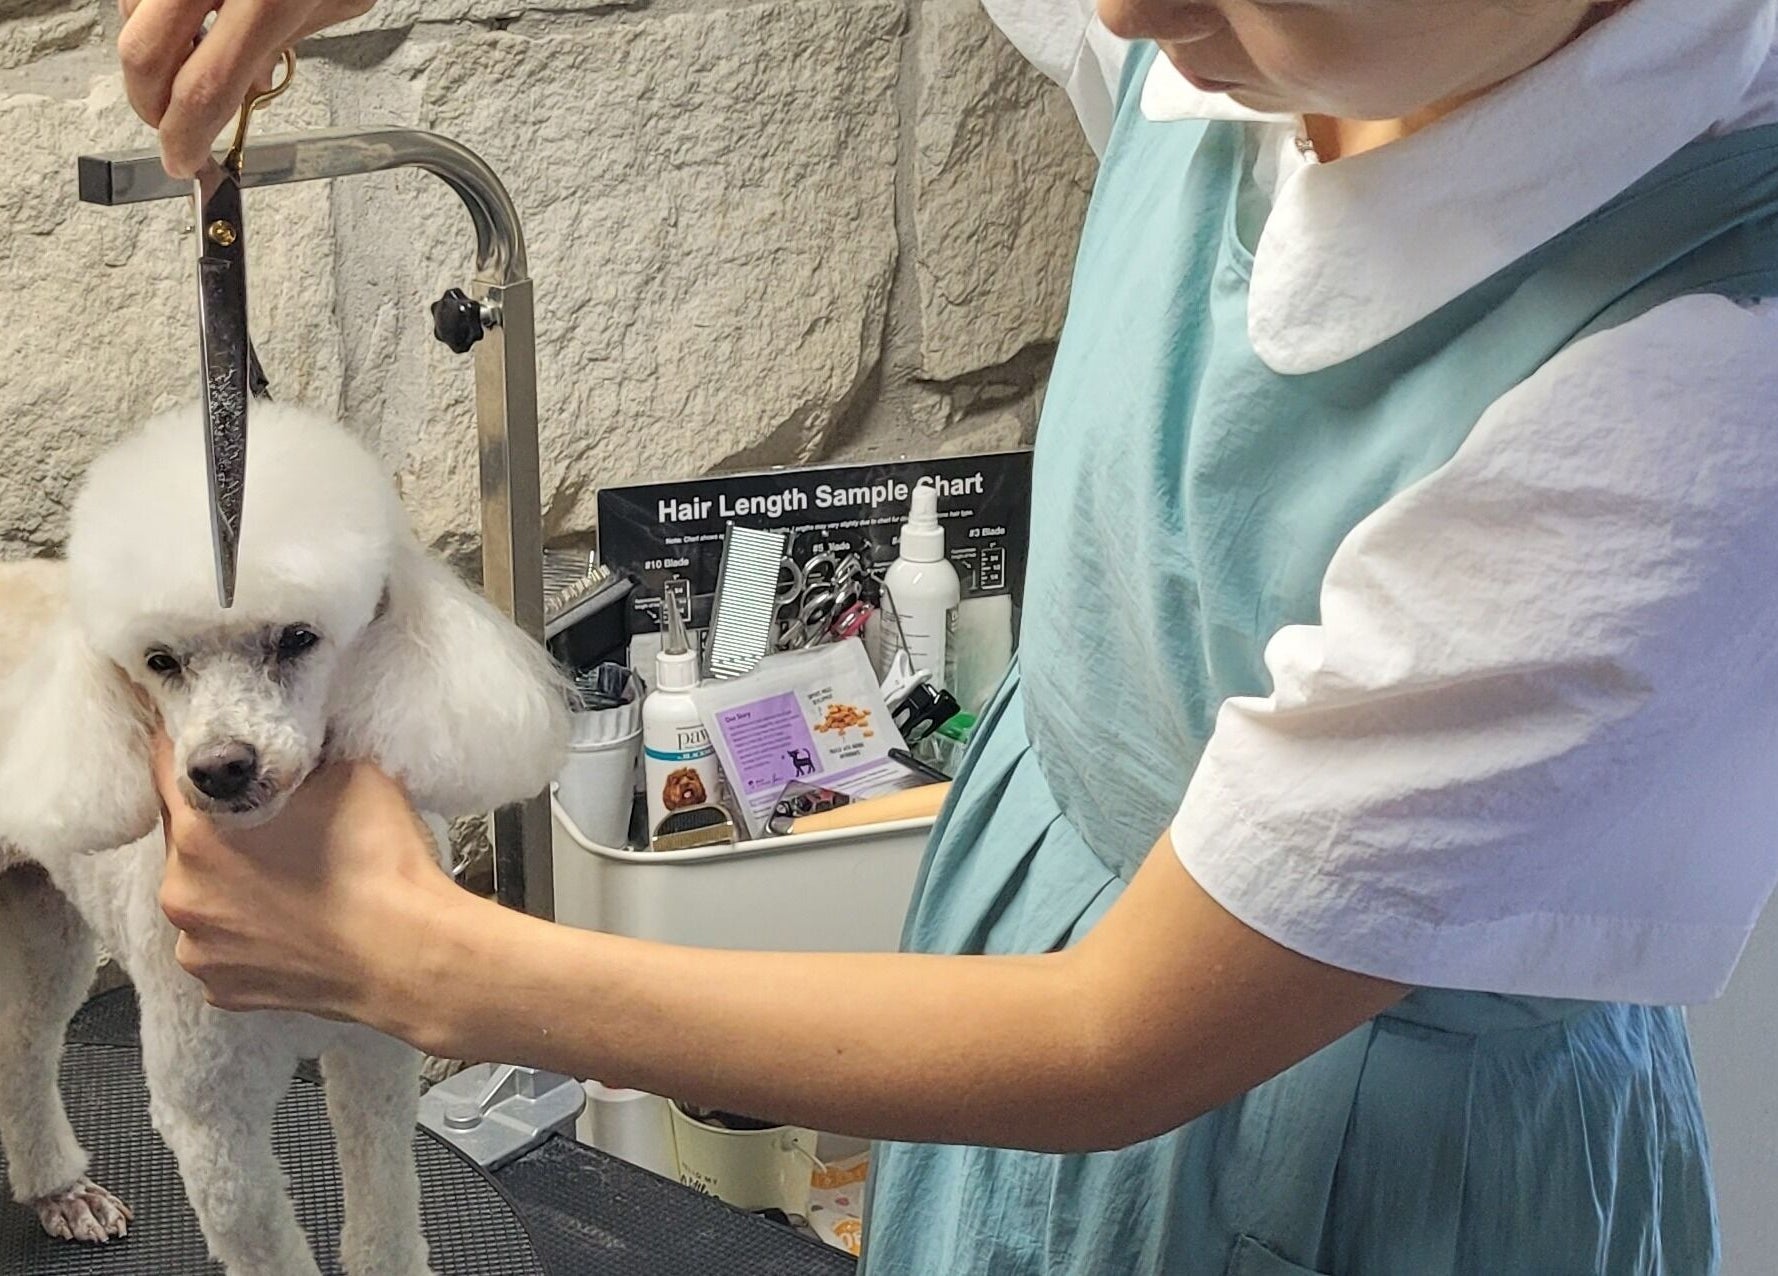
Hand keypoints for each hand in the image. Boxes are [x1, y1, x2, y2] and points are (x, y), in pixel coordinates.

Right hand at [117, 0, 375, 177]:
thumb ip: (284, 47)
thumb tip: (245, 87)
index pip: (204, 90)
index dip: (185, 137)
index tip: (183, 161)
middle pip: (142, 55)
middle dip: (151, 103)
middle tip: (174, 123)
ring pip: (132, 15)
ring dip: (156, 52)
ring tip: (198, 58)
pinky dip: (158, 11)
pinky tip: (195, 16)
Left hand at [152, 732, 466, 1027]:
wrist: (410, 954)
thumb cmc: (382, 864)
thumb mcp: (350, 773)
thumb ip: (298, 758)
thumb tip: (287, 747)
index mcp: (199, 829)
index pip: (164, 765)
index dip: (187, 745)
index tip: (205, 741)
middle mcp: (182, 890)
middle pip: (181, 836)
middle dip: (217, 825)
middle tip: (270, 824)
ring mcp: (197, 946)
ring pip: (200, 896)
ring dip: (228, 884)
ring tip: (286, 882)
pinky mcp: (220, 988)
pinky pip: (220, 947)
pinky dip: (245, 934)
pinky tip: (289, 925)